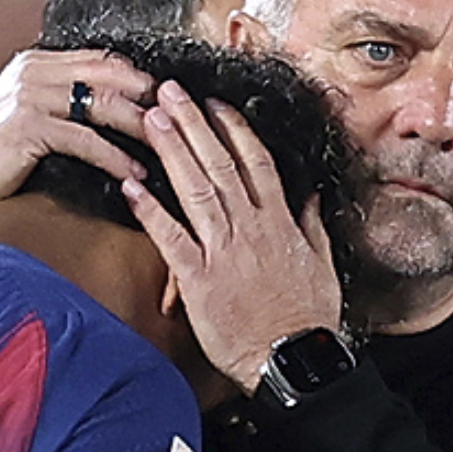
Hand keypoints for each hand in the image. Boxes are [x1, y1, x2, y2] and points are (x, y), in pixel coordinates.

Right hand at [0, 49, 155, 211]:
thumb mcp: (30, 115)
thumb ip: (63, 100)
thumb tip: (115, 106)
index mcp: (37, 62)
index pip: (102, 59)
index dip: (139, 77)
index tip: (168, 100)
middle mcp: (33, 71)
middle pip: (109, 74)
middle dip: (149, 97)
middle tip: (180, 121)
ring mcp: (29, 96)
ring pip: (103, 105)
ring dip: (140, 127)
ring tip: (166, 149)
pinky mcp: (28, 127)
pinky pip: (85, 139)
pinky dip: (114, 157)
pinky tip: (132, 173)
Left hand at [122, 81, 342, 393]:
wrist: (292, 360)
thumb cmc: (307, 320)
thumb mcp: (322, 267)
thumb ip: (312, 227)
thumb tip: (311, 198)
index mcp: (279, 223)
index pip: (255, 162)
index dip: (233, 129)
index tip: (215, 104)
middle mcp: (250, 228)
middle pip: (219, 163)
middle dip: (191, 123)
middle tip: (167, 91)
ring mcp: (223, 250)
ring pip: (195, 188)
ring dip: (170, 150)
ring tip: (149, 118)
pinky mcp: (199, 278)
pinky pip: (171, 237)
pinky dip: (150, 210)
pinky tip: (130, 186)